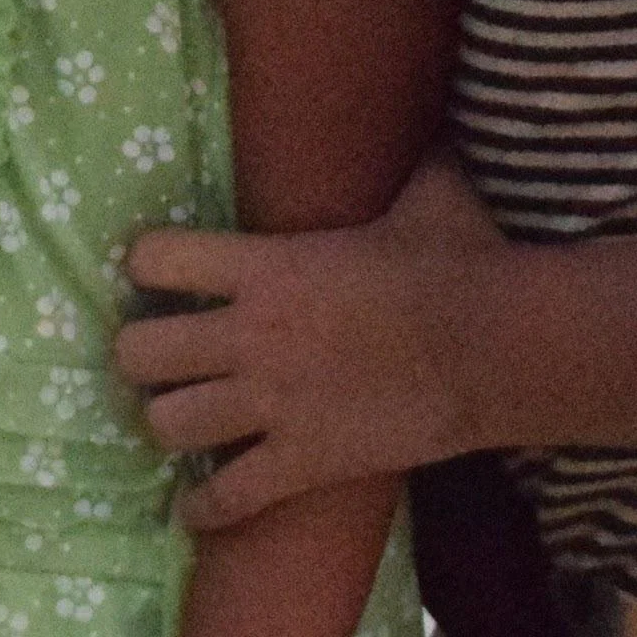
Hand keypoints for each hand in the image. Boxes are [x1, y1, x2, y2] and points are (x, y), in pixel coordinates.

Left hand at [118, 159, 501, 532]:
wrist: (498, 347)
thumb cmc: (462, 265)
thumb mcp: (428, 194)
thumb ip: (409, 162)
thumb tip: (439, 126)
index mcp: (266, 267)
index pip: (155, 259)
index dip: (147, 265)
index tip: (156, 274)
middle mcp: (250, 336)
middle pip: (137, 352)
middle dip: (141, 356)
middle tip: (161, 359)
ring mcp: (272, 404)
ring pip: (167, 425)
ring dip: (170, 424)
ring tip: (183, 422)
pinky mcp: (303, 462)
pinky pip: (227, 498)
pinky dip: (205, 509)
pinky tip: (196, 510)